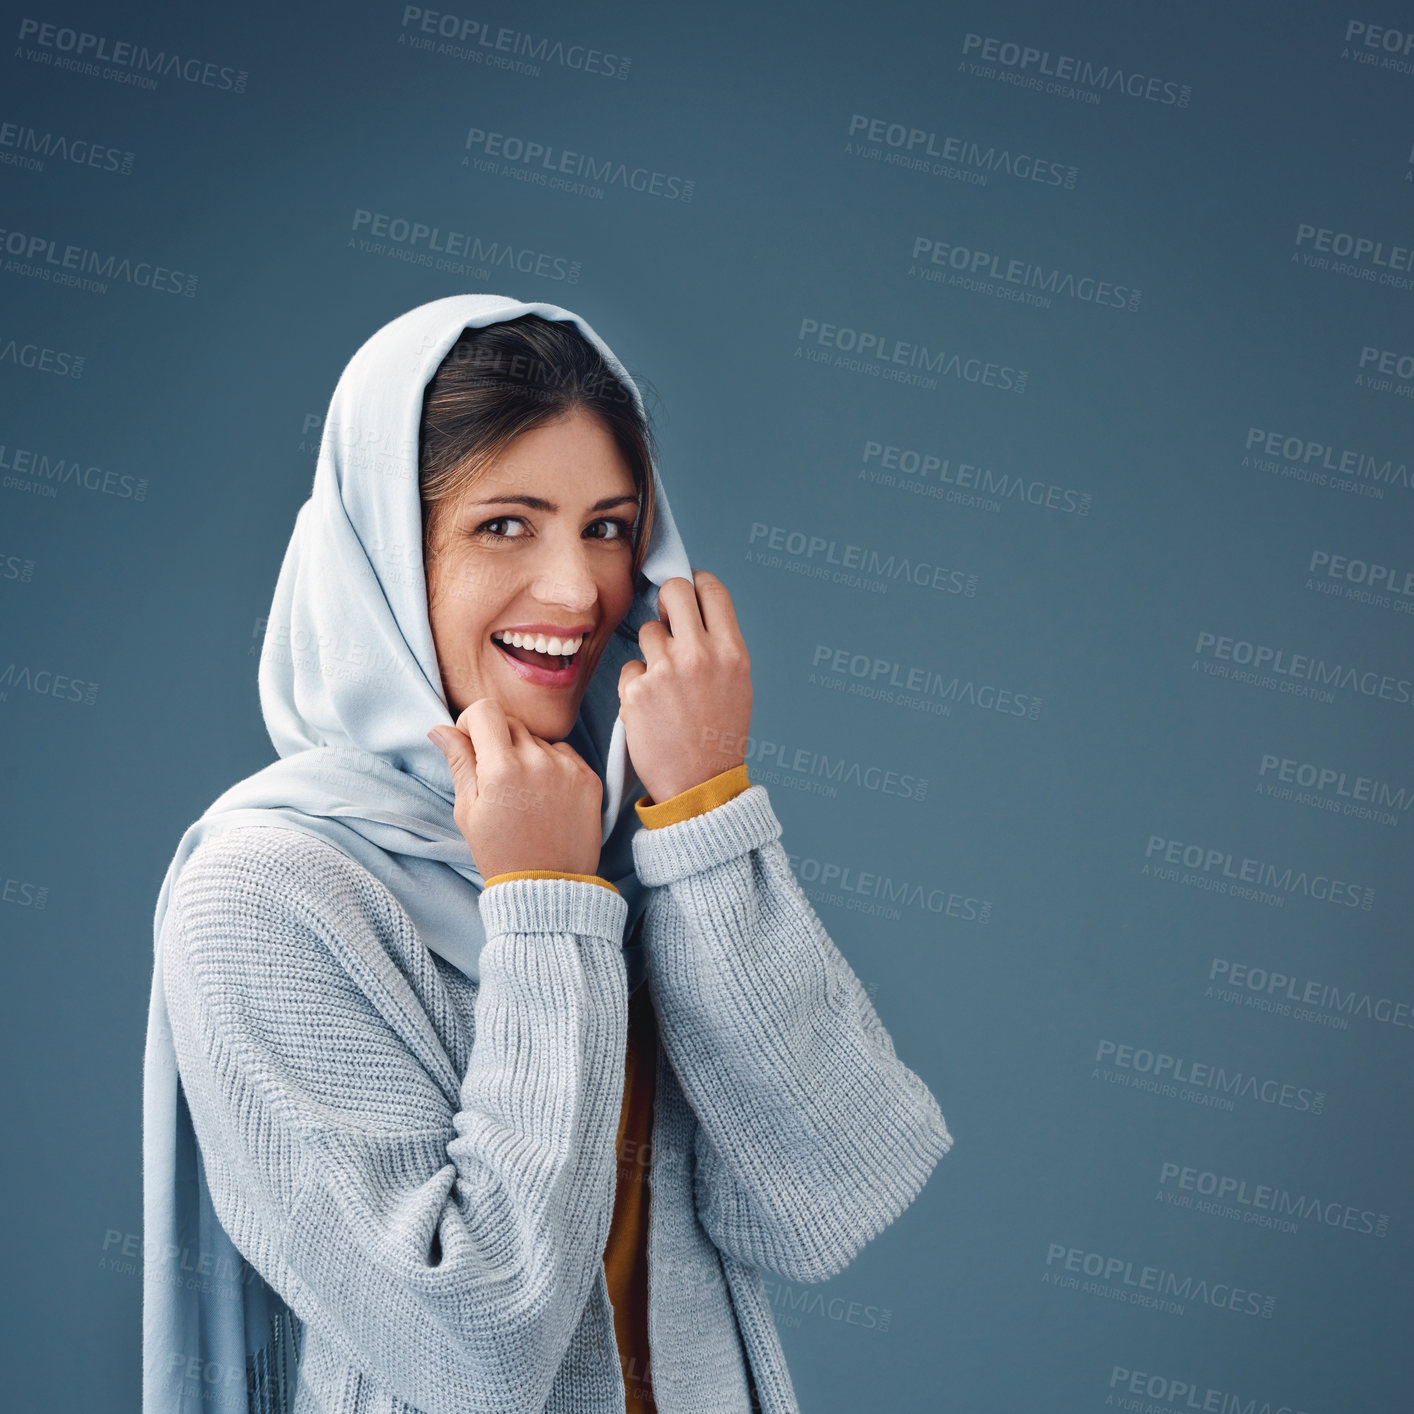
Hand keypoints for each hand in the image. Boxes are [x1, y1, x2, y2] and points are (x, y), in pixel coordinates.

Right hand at [428, 699, 603, 878]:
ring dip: (526, 754)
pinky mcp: (589, 778)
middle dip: (497, 740)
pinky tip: (545, 796)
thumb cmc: (500, 852)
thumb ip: (459, 762)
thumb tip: (440, 729)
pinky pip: (564, 753)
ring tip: (523, 794)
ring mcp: (568, 768)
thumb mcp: (468, 810)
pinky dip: (552, 765)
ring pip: (538, 739)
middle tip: (495, 776)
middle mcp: (538, 760)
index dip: (472, 722)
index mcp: (501, 768)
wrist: (548, 887)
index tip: (471, 743)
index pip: (485, 710)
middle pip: (511, 722)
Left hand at [617, 569, 752, 804]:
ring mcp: (665, 672)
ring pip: (648, 630)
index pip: (711, 590)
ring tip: (665, 684)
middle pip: (674, 590)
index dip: (697, 583)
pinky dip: (636, 684)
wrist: (700, 785)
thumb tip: (695, 611)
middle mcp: (700, 656)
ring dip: (653, 650)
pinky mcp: (635, 692)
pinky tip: (651, 708)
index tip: (691, 591)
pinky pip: (630, 668)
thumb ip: (719, 646)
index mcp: (731, 652)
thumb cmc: (719, 737)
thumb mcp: (738, 684)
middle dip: (668, 600)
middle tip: (668, 619)